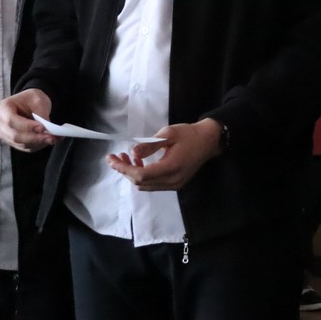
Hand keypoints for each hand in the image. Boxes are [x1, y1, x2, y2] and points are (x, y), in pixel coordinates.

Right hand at [0, 89, 57, 151]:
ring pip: (21, 143)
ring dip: (38, 143)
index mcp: (2, 107)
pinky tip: (48, 140)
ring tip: (54, 138)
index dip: (26, 126)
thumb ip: (41, 114)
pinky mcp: (12, 142)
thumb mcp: (38, 99)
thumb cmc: (31, 99)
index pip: (11, 120)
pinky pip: (25, 147)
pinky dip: (38, 145)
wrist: (30, 104)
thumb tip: (46, 129)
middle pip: (15, 135)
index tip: (42, 127)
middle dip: (35, 137)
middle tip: (52, 136)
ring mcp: (4, 134)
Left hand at [107, 118, 221, 190]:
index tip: (111, 159)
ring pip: (146, 185)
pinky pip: (153, 184)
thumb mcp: (169, 133)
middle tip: (117, 155)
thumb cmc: (190, 134)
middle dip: (125, 170)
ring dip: (133, 173)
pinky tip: (141, 161)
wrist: (209, 140)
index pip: (140, 175)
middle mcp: (172, 181)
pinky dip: (143, 175)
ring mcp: (174, 185)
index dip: (123, 168)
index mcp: (171, 168)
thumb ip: (150, 144)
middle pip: (140, 182)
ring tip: (127, 157)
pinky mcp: (175, 184)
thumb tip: (132, 151)